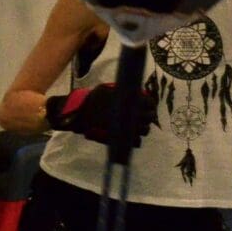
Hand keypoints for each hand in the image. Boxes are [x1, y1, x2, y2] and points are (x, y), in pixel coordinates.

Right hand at [45, 83, 159, 147]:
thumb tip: (133, 91)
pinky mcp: (122, 137)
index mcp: (128, 101)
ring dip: (143, 128)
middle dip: (149, 117)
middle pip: (149, 117)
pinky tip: (132, 135)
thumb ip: (120, 91)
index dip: (151, 104)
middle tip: (145, 116)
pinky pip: (136, 141)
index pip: (149, 103)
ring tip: (138, 125)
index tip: (149, 105)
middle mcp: (130, 114)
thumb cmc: (92, 99)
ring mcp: (126, 127)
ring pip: (144, 130)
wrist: (80, 113)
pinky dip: (136, 139)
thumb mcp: (105, 89)